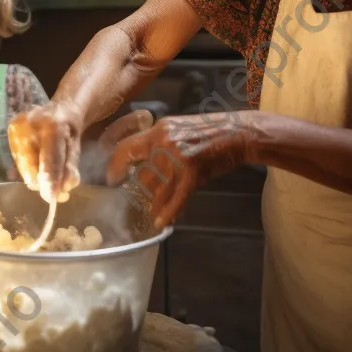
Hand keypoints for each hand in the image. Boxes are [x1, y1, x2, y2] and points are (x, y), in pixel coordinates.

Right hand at [8, 101, 84, 203]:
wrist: (59, 110)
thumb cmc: (69, 133)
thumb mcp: (75, 151)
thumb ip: (69, 169)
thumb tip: (62, 189)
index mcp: (53, 125)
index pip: (50, 157)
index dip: (50, 179)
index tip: (51, 197)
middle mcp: (31, 123)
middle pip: (31, 165)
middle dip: (42, 183)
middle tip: (57, 192)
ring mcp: (17, 127)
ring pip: (23, 166)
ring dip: (35, 177)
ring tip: (48, 175)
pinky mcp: (10, 131)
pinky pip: (18, 161)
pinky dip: (29, 169)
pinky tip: (38, 163)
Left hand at [106, 110, 252, 226]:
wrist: (239, 133)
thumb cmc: (210, 132)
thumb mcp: (178, 130)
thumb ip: (159, 144)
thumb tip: (143, 163)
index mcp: (158, 130)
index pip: (127, 148)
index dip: (116, 165)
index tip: (112, 178)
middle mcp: (164, 142)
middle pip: (143, 174)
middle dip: (142, 190)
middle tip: (139, 200)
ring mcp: (178, 156)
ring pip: (158, 188)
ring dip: (155, 204)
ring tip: (153, 213)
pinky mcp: (193, 171)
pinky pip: (176, 197)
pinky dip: (168, 212)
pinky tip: (161, 222)